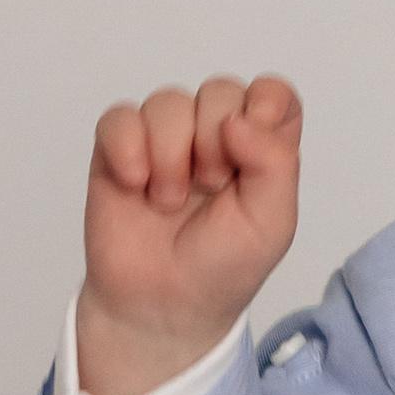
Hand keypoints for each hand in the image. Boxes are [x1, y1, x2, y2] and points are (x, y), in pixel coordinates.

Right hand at [76, 73, 303, 394]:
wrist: (161, 304)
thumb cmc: (223, 266)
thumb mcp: (272, 223)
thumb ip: (275, 163)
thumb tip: (237, 119)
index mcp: (261, 147)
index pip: (273, 94)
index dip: (264, 109)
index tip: (251, 151)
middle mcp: (216, 133)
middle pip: (221, 91)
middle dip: (214, 142)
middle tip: (209, 189)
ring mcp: (166, 137)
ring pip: (169, 101)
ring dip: (170, 155)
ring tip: (168, 201)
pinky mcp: (120, 148)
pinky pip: (120, 118)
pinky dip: (127, 148)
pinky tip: (135, 185)